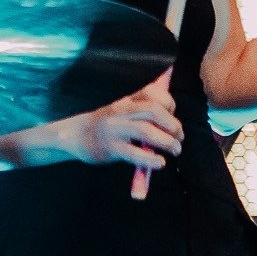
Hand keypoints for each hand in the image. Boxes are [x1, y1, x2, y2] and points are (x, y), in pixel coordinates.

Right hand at [66, 77, 183, 170]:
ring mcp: (115, 129)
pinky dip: (151, 159)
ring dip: (167, 142)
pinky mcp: (111, 147)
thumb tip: (171, 120)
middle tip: (179, 137)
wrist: (77, 135)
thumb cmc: (107, 124)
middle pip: (153, 111)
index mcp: (127, 99)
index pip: (152, 92)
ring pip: (146, 131)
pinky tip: (160, 163)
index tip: (173, 115)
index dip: (169, 102)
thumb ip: (144, 110)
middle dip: (172, 125)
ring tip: (175, 150)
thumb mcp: (123, 109)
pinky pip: (135, 153)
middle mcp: (121, 110)